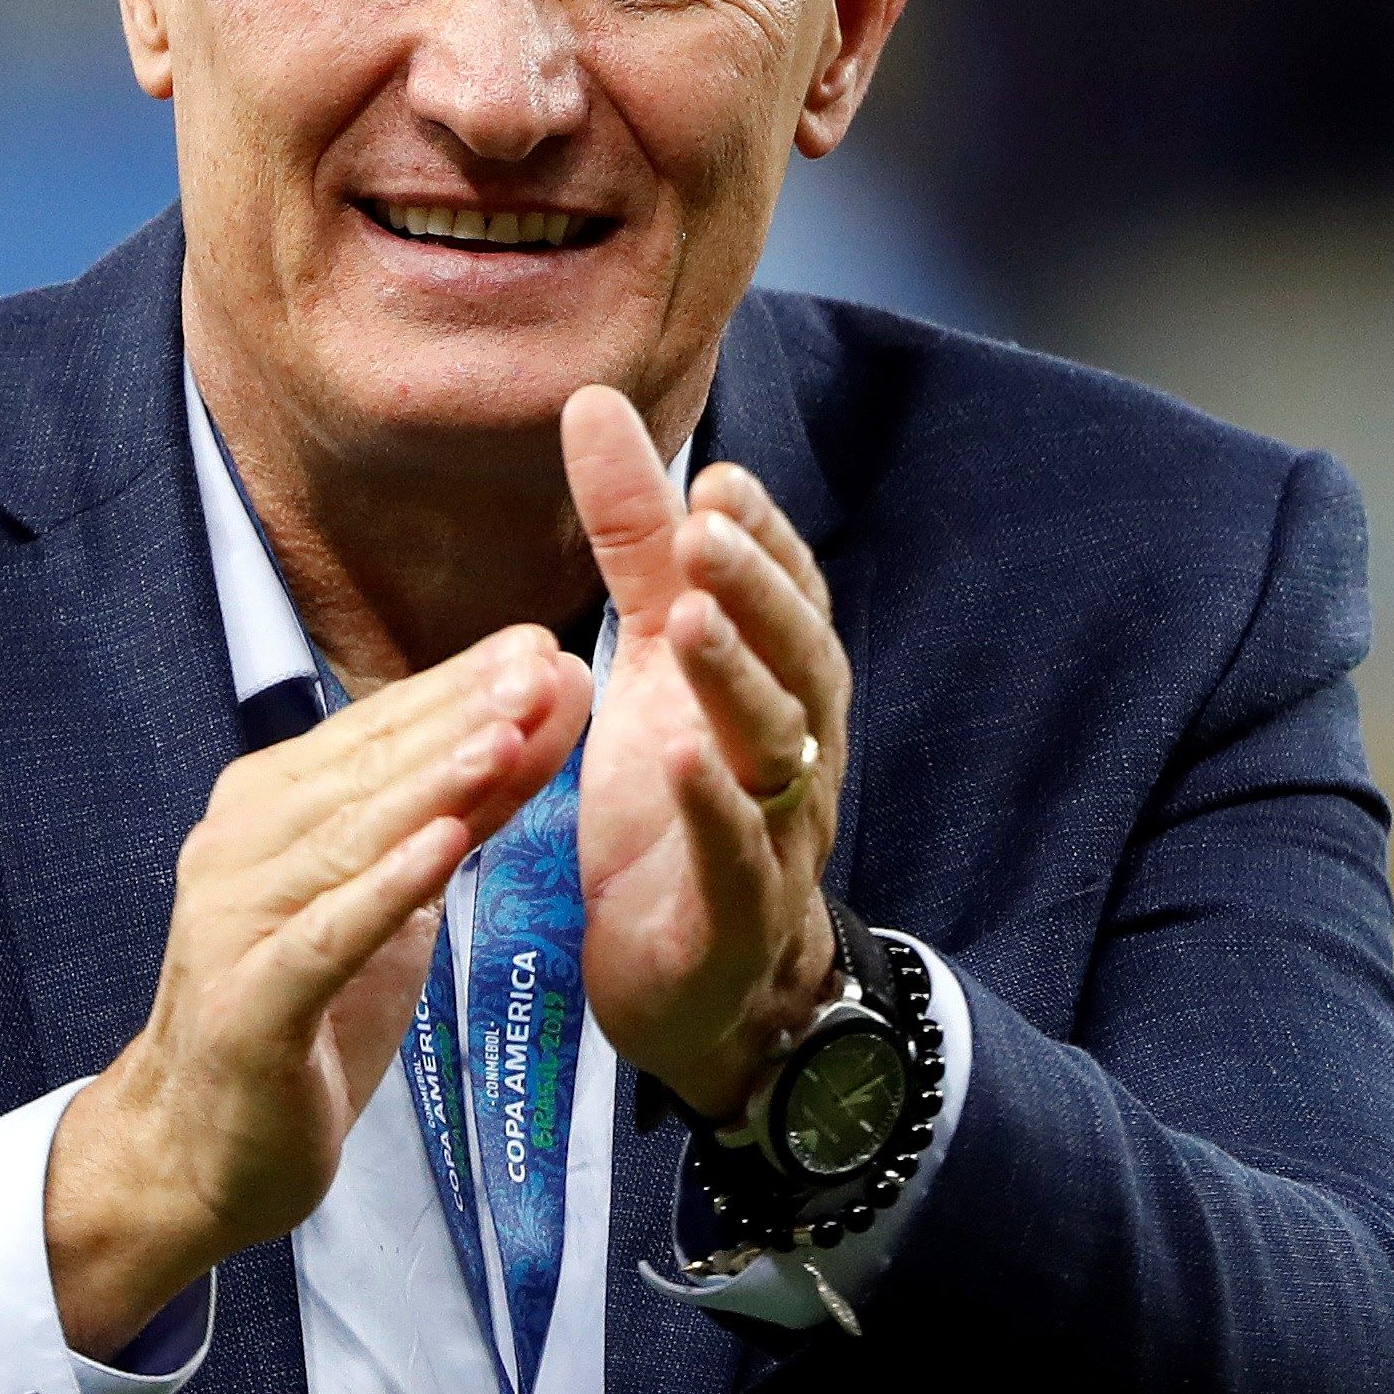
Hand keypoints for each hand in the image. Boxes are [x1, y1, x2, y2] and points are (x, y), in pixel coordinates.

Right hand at [44, 623, 591, 1353]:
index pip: (375, 733)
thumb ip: (451, 820)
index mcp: (269, 810)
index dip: (457, 686)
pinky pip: (326, 932)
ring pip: (346, 836)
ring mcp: (236, 921)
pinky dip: (386, 886)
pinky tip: (444, 845)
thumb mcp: (391, 906)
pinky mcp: (251, 1001)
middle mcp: (240, 846)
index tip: (539, 644)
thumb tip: (527, 730)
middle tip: (543, 663)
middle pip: (366, 768)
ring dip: (431, 783)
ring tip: (506, 733)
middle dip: (460, 713)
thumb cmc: (302, 1016)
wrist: (199, 1149)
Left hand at [560, 385, 850, 1121]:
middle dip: (759, 594)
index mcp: (775, 691)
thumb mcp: (646, 663)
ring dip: (738, 683)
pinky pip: (738, 858)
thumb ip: (633, 543)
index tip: (720, 480)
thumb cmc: (674, 811)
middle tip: (707, 530)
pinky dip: (714, 809)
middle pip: (800, 663)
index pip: (789, 602)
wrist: (694, 990)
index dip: (766, 544)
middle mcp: (794, 757)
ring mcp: (775, 839)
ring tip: (694, 623)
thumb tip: (594, 404)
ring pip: (778, 752)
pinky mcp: (735, 918)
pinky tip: (682, 761)